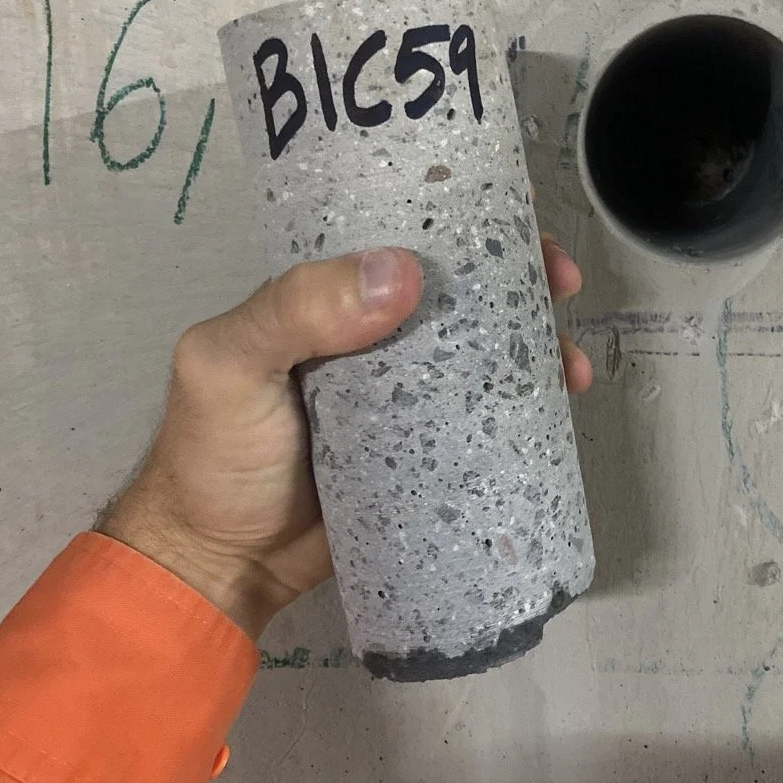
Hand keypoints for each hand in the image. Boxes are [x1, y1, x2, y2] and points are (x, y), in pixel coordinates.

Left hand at [98, 239, 590, 639]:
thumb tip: (403, 272)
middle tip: (561, 283)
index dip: (464, 215)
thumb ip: (295, 309)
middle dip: (523, 275)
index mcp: (326, 295)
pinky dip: (528, 402)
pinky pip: (487, 414)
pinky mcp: (429, 449)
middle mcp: (374, 333)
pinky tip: (560, 402)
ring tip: (570, 363)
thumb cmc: (211, 455)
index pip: (403, 231)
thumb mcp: (228, 364)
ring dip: (537, 341)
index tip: (516, 216)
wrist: (222, 568)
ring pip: (486, 348)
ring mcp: (408, 393)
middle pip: (462, 287)